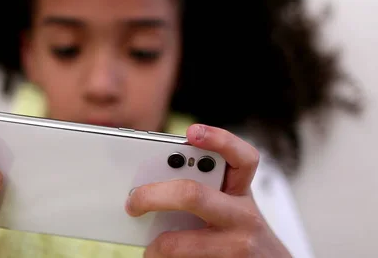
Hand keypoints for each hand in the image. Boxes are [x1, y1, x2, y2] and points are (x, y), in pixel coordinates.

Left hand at [125, 124, 291, 257]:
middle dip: (153, 196)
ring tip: (150, 249)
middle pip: (193, 195)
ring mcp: (237, 246)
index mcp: (241, 191)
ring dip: (155, 247)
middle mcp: (244, 216)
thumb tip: (152, 185)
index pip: (243, 158)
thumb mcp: (230, 206)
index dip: (219, 140)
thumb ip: (202, 188)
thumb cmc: (238, 233)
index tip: (192, 131)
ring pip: (179, 243)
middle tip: (133, 202)